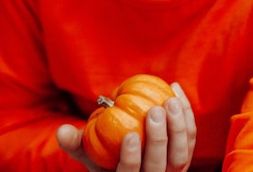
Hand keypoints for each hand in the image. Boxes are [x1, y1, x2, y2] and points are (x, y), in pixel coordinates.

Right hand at [56, 82, 195, 170]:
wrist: (133, 159)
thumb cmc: (105, 154)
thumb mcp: (88, 152)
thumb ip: (75, 143)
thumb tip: (62, 132)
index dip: (131, 160)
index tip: (129, 134)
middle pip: (160, 167)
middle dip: (159, 140)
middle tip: (155, 110)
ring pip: (181, 156)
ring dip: (179, 127)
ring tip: (170, 99)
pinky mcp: (184, 156)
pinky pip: (190, 137)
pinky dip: (186, 114)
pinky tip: (176, 89)